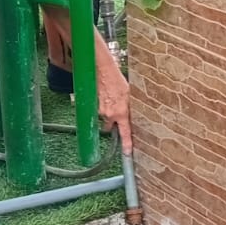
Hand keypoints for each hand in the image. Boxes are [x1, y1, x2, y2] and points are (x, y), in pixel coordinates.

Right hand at [95, 39, 132, 154]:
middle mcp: (110, 115)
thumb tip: (131, 117)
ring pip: (105, 118)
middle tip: (116, 112)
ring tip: (111, 99)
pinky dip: (103, 106)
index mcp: (122, 113)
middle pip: (110, 126)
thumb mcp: (129, 95)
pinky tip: (105, 96)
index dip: (126, 144)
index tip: (127, 153)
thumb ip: (130, 109)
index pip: (125, 132)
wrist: (102, 71)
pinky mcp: (94, 106)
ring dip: (108, 112)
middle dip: (112, 123)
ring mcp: (100, 111)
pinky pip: (99, 110)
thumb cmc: (117, 80)